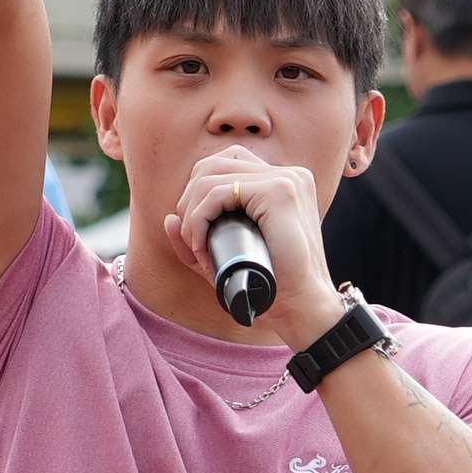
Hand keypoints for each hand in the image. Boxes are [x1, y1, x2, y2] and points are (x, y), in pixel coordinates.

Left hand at [165, 145, 341, 350]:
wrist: (303, 308)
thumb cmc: (269, 287)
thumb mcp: (226, 261)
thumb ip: (196, 242)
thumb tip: (168, 219)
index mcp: (285, 182)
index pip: (227, 165)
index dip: (199, 194)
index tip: (196, 232)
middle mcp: (289, 174)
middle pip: (214, 164)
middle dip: (189, 200)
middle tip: (192, 240)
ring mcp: (286, 179)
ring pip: (211, 176)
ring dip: (191, 212)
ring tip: (196, 246)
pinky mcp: (278, 191)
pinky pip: (218, 192)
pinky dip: (198, 219)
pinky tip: (200, 244)